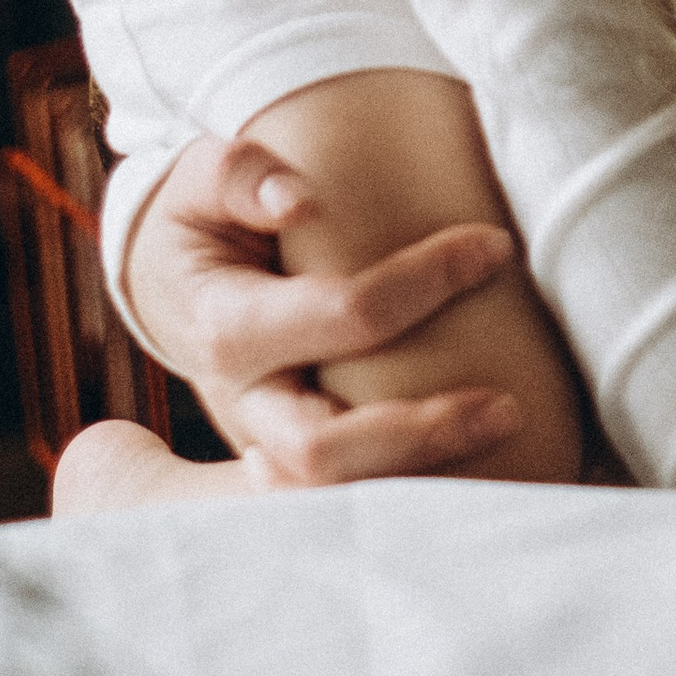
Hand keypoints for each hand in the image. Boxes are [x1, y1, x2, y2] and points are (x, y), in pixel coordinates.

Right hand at [125, 133, 521, 483]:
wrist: (168, 282)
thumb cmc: (202, 219)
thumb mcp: (201, 181)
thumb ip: (239, 177)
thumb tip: (298, 201)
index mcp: (225, 325)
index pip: (340, 315)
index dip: (423, 281)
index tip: (494, 247)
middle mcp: (245, 401)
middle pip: (322, 451)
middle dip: (419, 432)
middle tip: (506, 406)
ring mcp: (265, 443)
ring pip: (335, 497)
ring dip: (420, 476)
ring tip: (504, 430)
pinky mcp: (290, 462)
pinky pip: (347, 498)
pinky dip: (406, 491)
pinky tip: (475, 472)